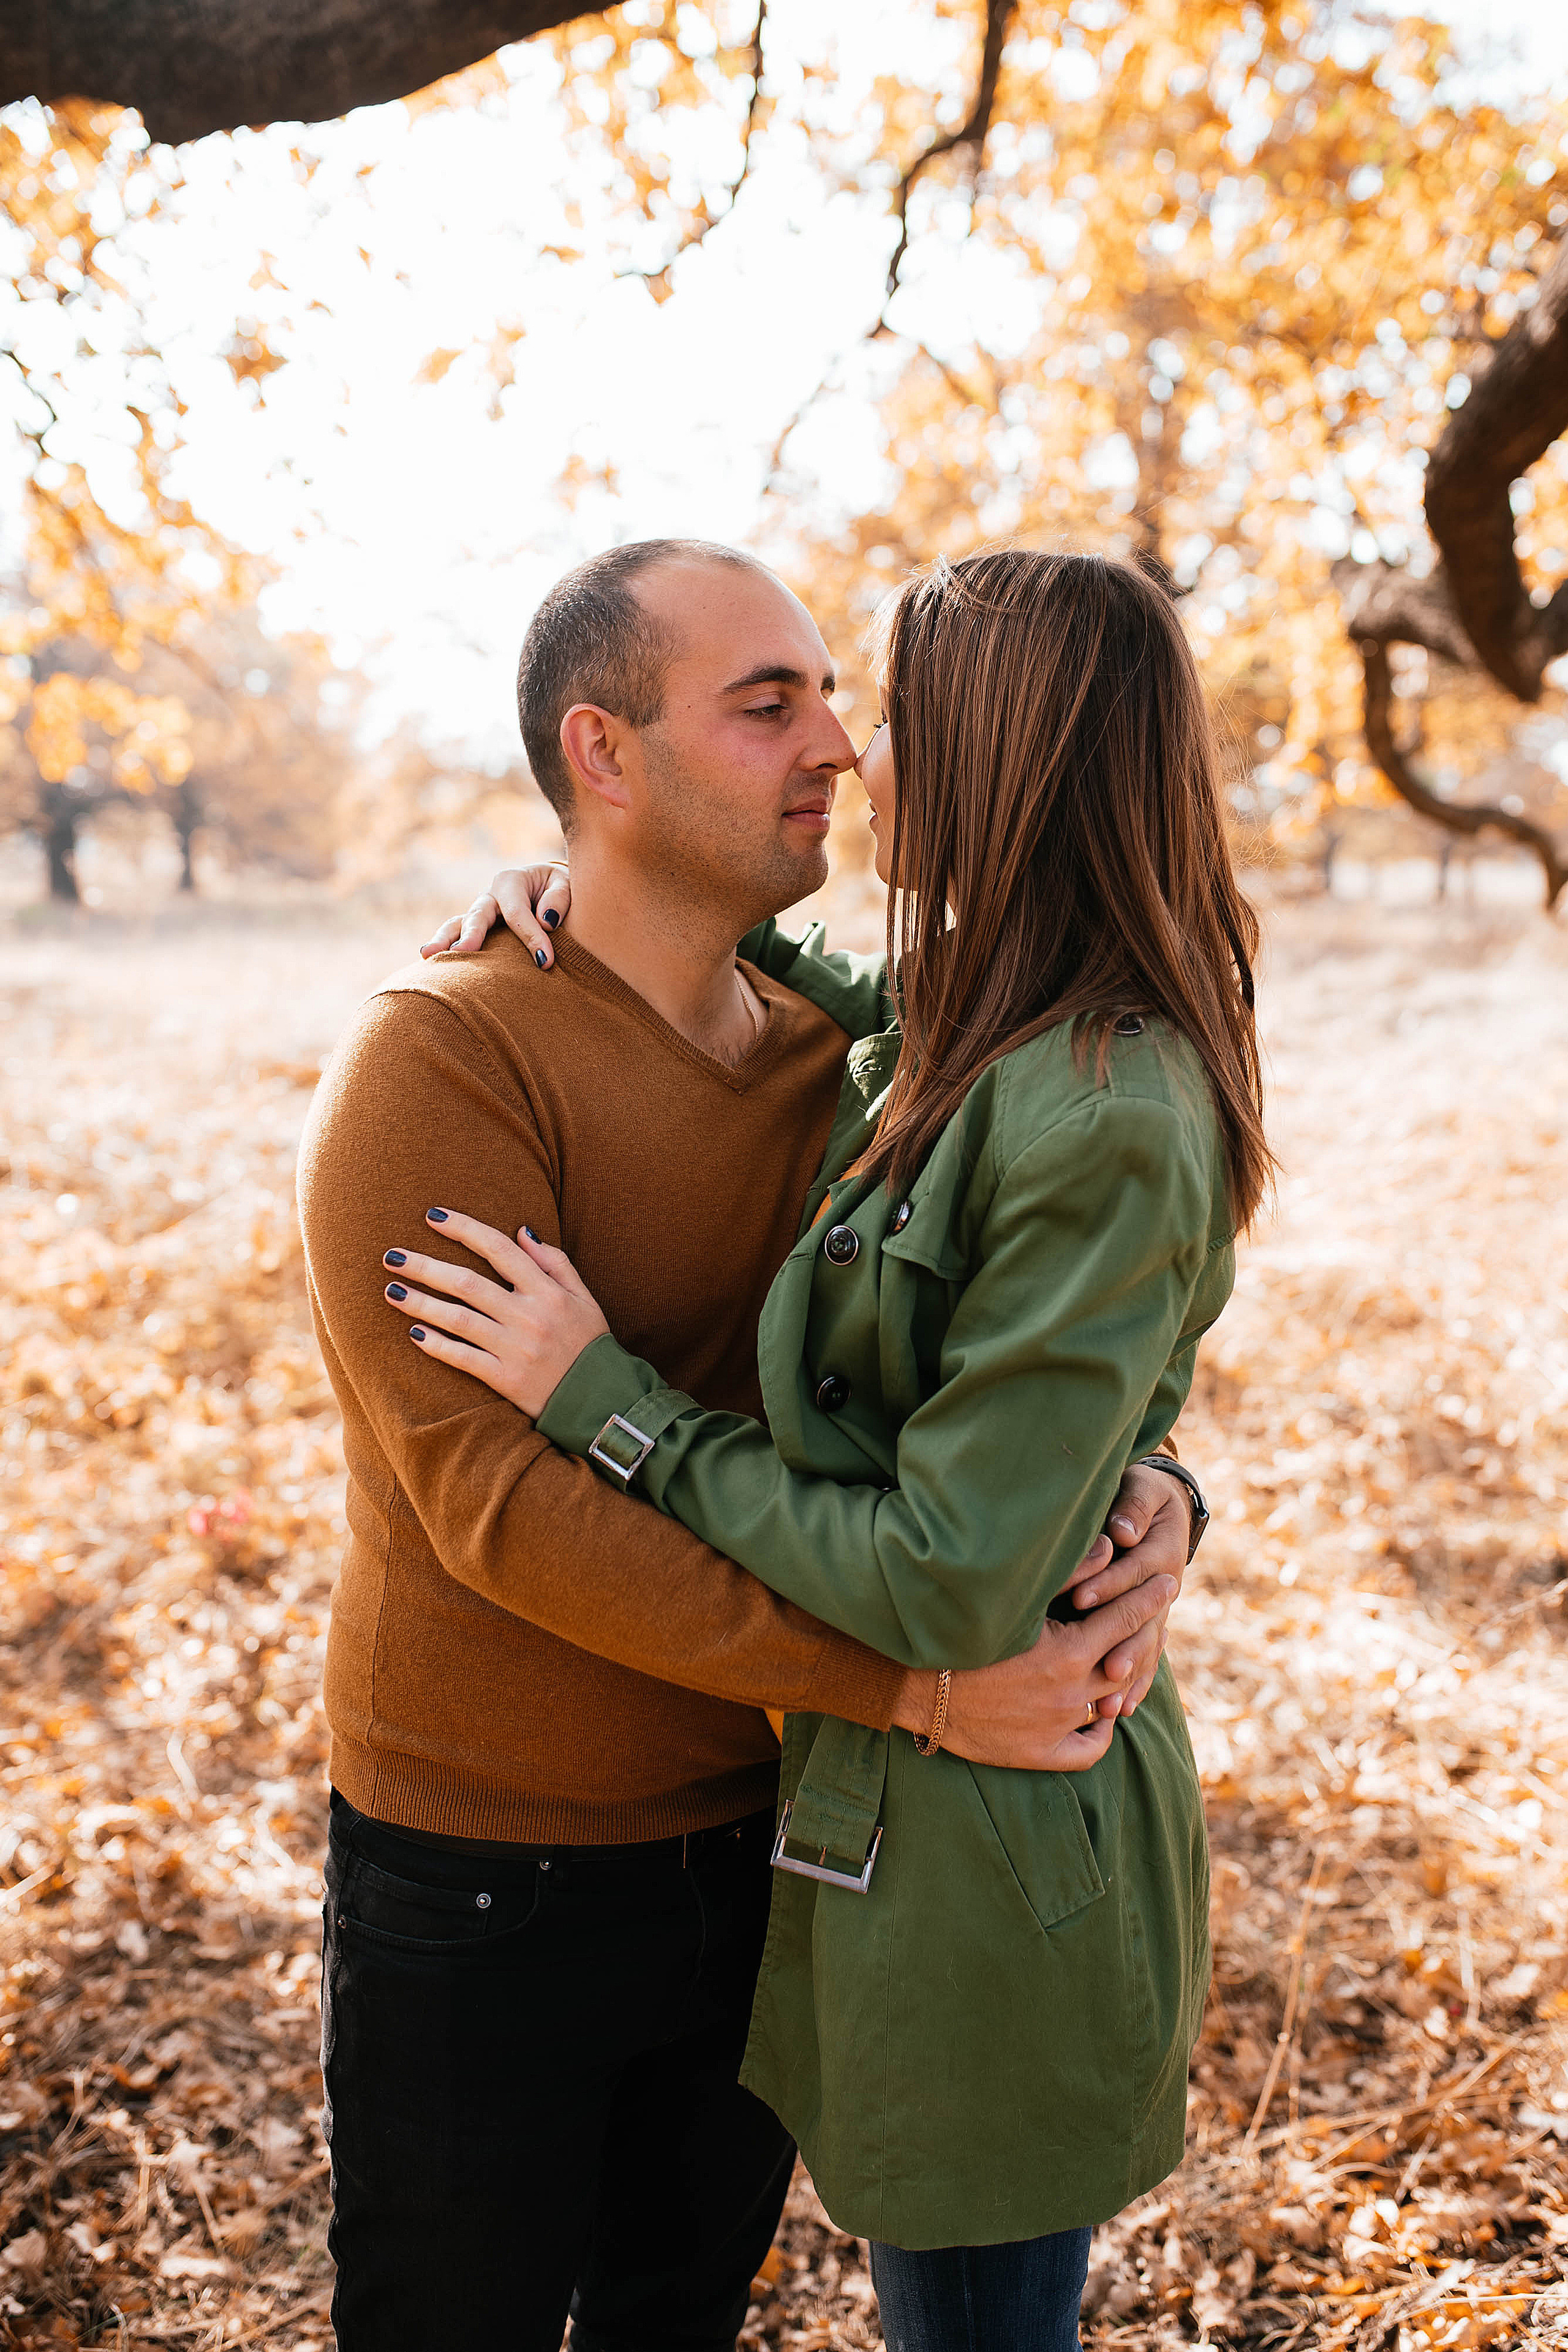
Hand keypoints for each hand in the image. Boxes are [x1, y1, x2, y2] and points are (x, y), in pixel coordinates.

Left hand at [382, 1210, 607, 1414]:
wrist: (604, 1402)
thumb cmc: (590, 1345)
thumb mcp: (584, 1298)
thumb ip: (555, 1263)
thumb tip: (523, 1230)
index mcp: (547, 1291)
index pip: (498, 1249)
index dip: (463, 1229)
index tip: (432, 1216)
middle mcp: (528, 1316)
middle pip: (466, 1284)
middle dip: (425, 1267)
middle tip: (391, 1256)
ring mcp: (515, 1349)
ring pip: (457, 1319)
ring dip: (420, 1303)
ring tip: (390, 1291)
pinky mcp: (505, 1380)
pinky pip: (463, 1358)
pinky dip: (437, 1346)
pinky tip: (413, 1333)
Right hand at [419, 865, 572, 963]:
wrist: (551, 889)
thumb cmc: (560, 889)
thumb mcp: (567, 884)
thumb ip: (559, 898)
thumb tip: (547, 921)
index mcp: (511, 881)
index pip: (516, 912)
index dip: (530, 936)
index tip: (545, 961)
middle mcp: (490, 896)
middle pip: (477, 915)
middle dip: (471, 934)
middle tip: (464, 951)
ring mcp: (479, 913)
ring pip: (457, 925)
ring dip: (444, 940)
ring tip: (428, 955)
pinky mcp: (476, 929)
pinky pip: (457, 937)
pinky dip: (445, 947)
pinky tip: (430, 962)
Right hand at [930, 1571, 1179, 1771]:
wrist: (911, 1682)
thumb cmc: (961, 1628)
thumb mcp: (1015, 1596)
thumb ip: (1066, 1571)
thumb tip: (1109, 1546)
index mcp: (1067, 1653)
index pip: (1125, 1619)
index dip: (1150, 1598)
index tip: (1167, 1583)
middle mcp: (1069, 1694)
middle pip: (1127, 1662)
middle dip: (1146, 1636)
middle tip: (1158, 1619)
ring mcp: (1055, 1727)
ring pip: (1111, 1704)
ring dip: (1126, 1681)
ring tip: (1132, 1660)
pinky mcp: (1037, 1753)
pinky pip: (1089, 1750)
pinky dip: (1102, 1731)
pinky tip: (1105, 1713)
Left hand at [1058, 1460, 1192, 1717]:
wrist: (1165, 1508)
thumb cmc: (1142, 1493)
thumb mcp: (1141, 1488)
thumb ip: (1132, 1508)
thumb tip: (1123, 1532)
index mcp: (1161, 1552)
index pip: (1131, 1572)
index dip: (1106, 1584)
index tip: (1080, 1597)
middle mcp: (1165, 1586)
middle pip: (1143, 1621)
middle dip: (1122, 1645)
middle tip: (1103, 1669)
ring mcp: (1159, 1610)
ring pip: (1147, 1647)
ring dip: (1131, 1676)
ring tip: (1111, 1705)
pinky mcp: (1151, 1624)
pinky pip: (1148, 1658)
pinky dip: (1137, 1683)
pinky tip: (1121, 1708)